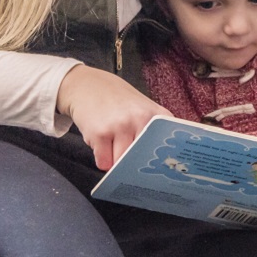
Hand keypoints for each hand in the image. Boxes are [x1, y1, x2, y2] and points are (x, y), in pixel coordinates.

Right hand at [57, 64, 171, 169]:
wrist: (87, 84)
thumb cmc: (118, 100)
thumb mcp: (143, 109)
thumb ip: (154, 132)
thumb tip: (159, 166)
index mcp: (157, 115)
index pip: (169, 148)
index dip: (165, 163)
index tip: (162, 172)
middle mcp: (141, 120)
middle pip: (143, 161)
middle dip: (136, 166)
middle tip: (131, 161)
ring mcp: (120, 126)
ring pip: (122, 164)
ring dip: (116, 161)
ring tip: (112, 145)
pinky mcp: (99, 133)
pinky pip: (104, 163)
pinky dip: (102, 159)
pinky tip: (101, 143)